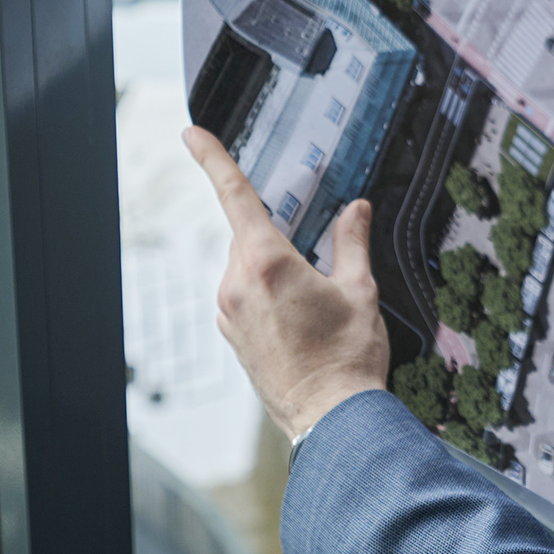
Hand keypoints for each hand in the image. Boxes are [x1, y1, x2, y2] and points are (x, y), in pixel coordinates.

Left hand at [186, 126, 392, 440]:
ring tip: (313, 302)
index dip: (212, 158)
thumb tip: (354, 210)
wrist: (331, 419)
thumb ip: (352, 242)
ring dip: (272, 267)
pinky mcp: (231, 335)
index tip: (192, 135)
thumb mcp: (360, 290)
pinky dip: (265, 293)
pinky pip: (242, 295)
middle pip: (248, 234)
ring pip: (245, 265)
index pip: (234, 195)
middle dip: (277, 233)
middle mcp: (237, 284)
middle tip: (313, 256)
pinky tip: (298, 318)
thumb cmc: (347, 359)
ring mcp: (228, 313)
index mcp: (268, 262)